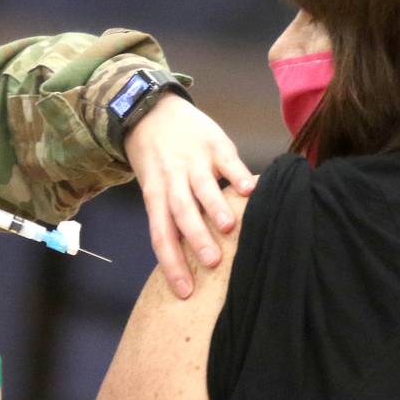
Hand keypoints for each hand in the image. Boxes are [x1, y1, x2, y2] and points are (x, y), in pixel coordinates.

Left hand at [124, 95, 254, 298]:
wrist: (149, 108)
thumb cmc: (154, 159)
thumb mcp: (153, 186)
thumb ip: (171, 215)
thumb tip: (190, 257)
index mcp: (155, 194)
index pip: (160, 234)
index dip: (172, 264)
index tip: (185, 291)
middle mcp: (172, 179)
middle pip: (181, 211)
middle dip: (196, 238)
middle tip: (212, 262)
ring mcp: (193, 160)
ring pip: (203, 186)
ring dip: (216, 207)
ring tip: (229, 228)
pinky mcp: (214, 143)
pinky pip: (227, 161)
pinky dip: (238, 175)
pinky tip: (250, 190)